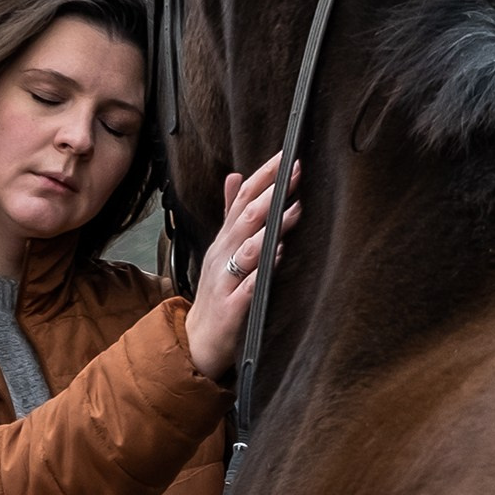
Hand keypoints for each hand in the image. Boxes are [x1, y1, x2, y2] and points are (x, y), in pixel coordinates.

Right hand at [183, 157, 299, 382]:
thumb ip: (230, 213)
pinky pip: (248, 286)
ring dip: (272, 227)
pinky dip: (263, 270)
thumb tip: (237, 176)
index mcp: (224, 239)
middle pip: (246, 216)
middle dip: (272, 192)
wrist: (197, 340)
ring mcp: (226, 279)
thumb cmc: (218, 292)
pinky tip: (278, 257)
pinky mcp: (232, 307)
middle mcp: (222, 253)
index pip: (242, 198)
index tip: (288, 154)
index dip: (264, 175)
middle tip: (297, 170)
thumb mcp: (222, 248)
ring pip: (248, 247)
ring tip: (295, 209)